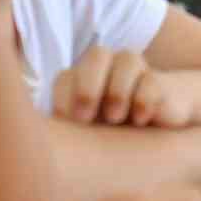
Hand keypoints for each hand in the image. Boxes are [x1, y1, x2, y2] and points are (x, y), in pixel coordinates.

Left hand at [52, 46, 194, 127]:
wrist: (159, 127)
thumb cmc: (113, 133)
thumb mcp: (86, 134)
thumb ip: (66, 130)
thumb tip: (39, 145)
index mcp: (84, 79)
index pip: (66, 78)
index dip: (63, 98)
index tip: (66, 125)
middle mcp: (111, 68)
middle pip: (98, 55)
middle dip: (88, 86)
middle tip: (85, 118)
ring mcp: (138, 72)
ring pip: (128, 59)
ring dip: (118, 90)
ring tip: (115, 119)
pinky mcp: (161, 83)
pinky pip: (152, 81)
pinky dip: (144, 100)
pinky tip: (141, 121)